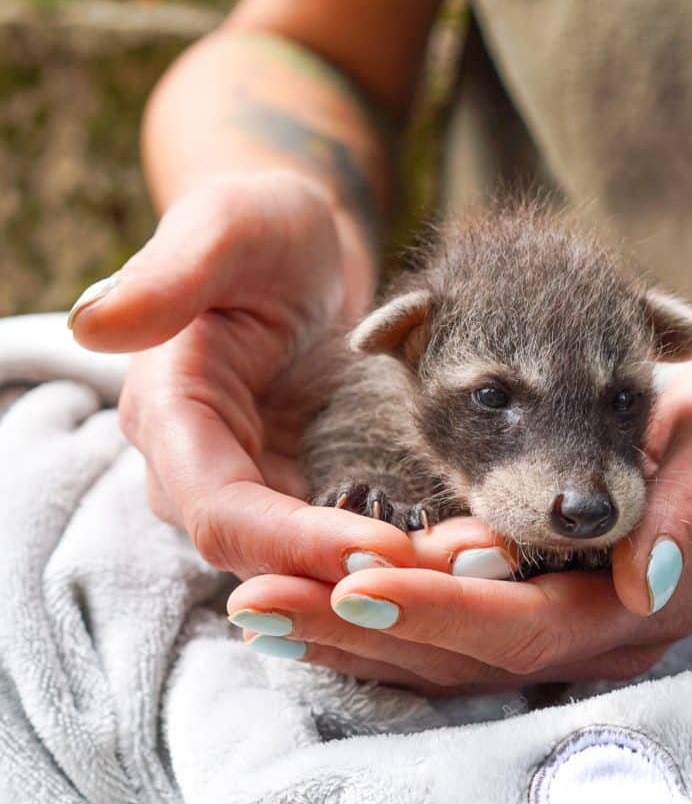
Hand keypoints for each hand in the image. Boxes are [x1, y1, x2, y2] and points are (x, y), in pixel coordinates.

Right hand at [70, 170, 437, 585]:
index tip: (383, 551)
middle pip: (274, 560)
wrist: (303, 256)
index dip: (295, 543)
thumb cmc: (264, 229)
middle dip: (362, 576)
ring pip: (321, 564)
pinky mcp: (309, 491)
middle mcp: (207, 472)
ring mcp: (262, 489)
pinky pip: (356, 537)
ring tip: (485, 559)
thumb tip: (95, 324)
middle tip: (464, 567)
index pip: (222, 511)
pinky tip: (477, 542)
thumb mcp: (227, 228)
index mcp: (172, 417)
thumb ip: (171, 274)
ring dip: (400, 575)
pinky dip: (413, 550)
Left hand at [227, 333, 691, 692]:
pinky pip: (461, 630)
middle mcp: (599, 630)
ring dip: (357, 641)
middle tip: (257, 608)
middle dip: (360, 633)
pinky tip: (324, 607)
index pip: (518, 622)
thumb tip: (644, 577)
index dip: (431, 608)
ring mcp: (574, 625)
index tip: (340, 585)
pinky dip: (389, 624)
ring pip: (452, 655)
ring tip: (263, 618)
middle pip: (466, 655)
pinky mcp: (555, 603)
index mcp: (639, 598)